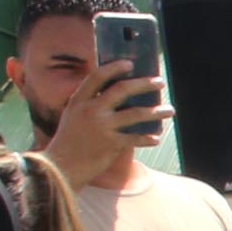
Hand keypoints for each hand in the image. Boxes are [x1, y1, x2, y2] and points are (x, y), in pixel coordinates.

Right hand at [38, 59, 171, 170]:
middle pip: (122, 89)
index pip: (97, 76)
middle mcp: (90, 110)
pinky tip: (156, 138)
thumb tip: (120, 93)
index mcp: (79, 101)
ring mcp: (102, 127)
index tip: (129, 63)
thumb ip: (90, 103)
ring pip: (137, 114)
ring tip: (170, 110)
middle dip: (144, 84)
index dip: (114, 68)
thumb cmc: (71, 139)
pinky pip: (136, 138)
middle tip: (160, 81)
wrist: (62, 167)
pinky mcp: (111, 144)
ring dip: (157, 111)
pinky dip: (148, 138)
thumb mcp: (73, 116)